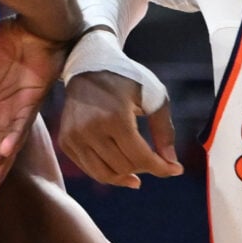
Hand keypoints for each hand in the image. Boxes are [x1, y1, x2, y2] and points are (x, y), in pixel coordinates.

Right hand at [0, 18, 72, 201]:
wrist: (36, 24)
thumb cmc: (8, 40)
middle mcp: (9, 115)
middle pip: (0, 152)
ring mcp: (21, 110)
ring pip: (11, 144)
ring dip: (1, 163)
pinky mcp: (32, 101)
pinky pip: (21, 124)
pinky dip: (12, 138)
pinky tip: (4, 152)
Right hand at [58, 67, 182, 190]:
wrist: (89, 67)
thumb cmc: (127, 79)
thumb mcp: (154, 97)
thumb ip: (165, 131)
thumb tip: (172, 165)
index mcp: (115, 116)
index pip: (141, 157)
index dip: (161, 168)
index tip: (176, 170)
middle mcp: (90, 129)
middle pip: (124, 167)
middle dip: (146, 168)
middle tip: (156, 161)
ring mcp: (74, 136)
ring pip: (105, 175)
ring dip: (126, 176)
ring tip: (139, 172)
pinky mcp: (66, 141)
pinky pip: (90, 169)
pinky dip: (108, 173)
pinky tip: (121, 169)